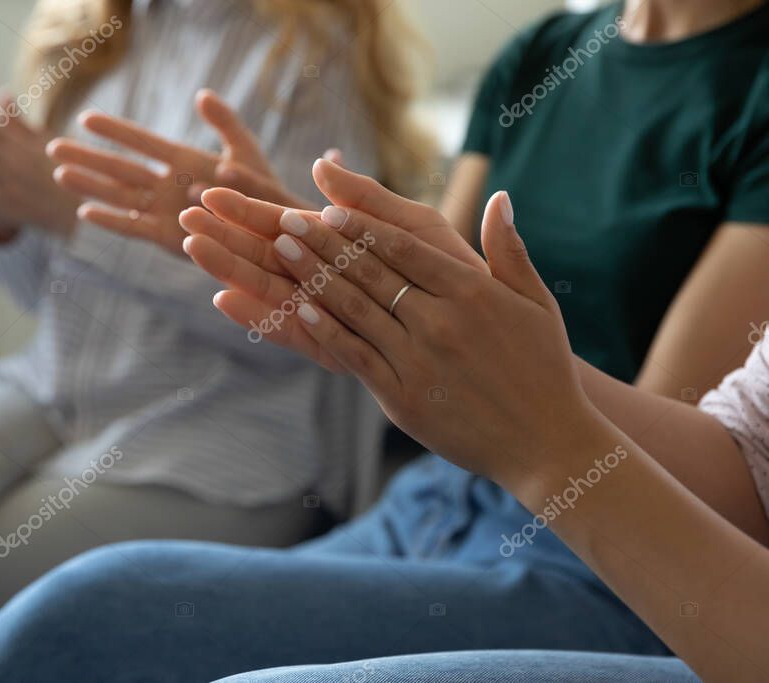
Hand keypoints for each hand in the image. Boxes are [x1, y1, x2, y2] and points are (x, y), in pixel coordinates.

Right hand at [47, 89, 316, 254]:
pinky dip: (112, 220)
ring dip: (91, 186)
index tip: (86, 116)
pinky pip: (135, 227)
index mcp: (183, 161)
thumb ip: (225, 123)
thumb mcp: (245, 152)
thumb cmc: (264, 193)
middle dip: (87, 158)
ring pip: (120, 195)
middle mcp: (168, 185)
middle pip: (120, 168)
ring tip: (59, 173)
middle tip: (52, 147)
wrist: (274, 234)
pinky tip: (85, 211)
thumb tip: (202, 96)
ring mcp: (166, 211)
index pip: (143, 142)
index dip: (115, 130)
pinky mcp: (169, 238)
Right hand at [178, 160, 486, 369]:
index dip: (248, 205)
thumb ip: (371, 200)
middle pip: (268, 254)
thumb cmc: (459, 274)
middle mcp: (331, 283)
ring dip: (232, 268)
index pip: (286, 221)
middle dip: (227, 234)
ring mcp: (334, 318)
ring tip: (192, 246)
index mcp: (344, 249)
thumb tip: (323, 164)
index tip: (209, 185)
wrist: (491, 339)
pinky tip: (227, 299)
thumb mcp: (417, 227)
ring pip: (273, 289)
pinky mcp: (341, 351)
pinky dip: (262, 317)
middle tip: (183, 214)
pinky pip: (297, 333)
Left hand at [185, 163, 591, 483]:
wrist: (545, 443)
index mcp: (472, 292)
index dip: (362, 227)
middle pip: (371, 273)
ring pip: (356, 309)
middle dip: (325, 242)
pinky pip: (356, 355)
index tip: (330, 209)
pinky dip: (326, 330)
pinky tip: (301, 308)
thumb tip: (499, 198)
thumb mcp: (537, 303)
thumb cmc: (543, 369)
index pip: (404, 250)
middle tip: (286, 219)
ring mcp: (419, 359)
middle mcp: (441, 321)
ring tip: (283, 251)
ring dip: (314, 276)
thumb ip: (510, 251)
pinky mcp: (403, 396)